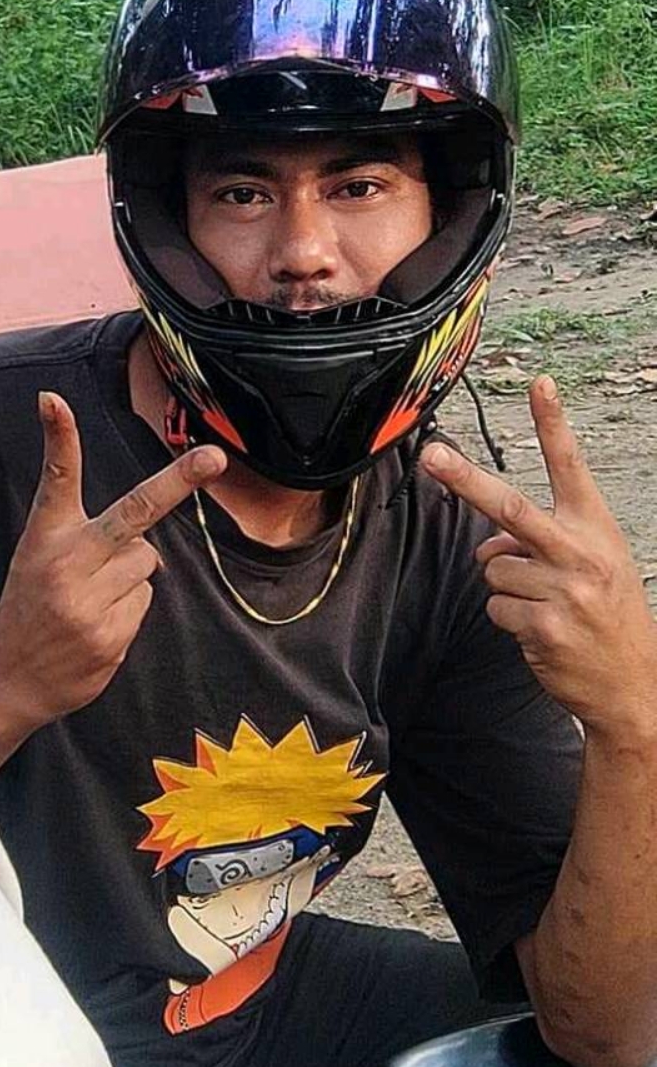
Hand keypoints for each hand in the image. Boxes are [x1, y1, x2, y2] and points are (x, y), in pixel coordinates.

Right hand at [0, 391, 225, 736]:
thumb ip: (92, 540)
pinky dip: (128, 609)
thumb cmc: (31, 605)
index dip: (58, 437)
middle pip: (134, 511)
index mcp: (45, 537)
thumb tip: (151, 546)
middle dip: (178, 481)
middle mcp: (67, 563)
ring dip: (130, 576)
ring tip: (90, 598)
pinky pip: (145, 602)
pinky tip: (96, 625)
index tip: (52, 400)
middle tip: (214, 457)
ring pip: (147, 563)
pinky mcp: (109, 637)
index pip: (56, 478)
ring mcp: (89, 602)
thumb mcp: (39, 558)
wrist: (6, 679)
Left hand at [420, 375, 656, 742]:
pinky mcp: (543, 627)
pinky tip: (541, 630)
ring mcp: (563, 591)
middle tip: (432, 455)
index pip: (571, 466)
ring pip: (493, 568)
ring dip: (506, 587)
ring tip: (544, 606)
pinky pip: (495, 607)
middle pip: (509, 506)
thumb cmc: (608, 614)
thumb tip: (487, 546)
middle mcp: (580, 553)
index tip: (539, 383)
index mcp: (595, 528)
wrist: (633, 684)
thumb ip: (540, 542)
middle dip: (464, 478)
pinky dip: (508, 619)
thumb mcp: (591, 565)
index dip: (553, 422)